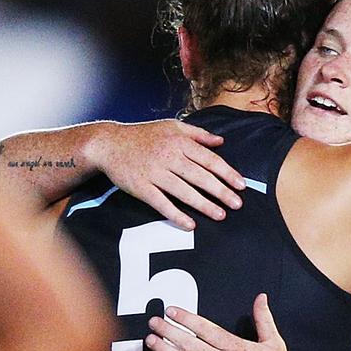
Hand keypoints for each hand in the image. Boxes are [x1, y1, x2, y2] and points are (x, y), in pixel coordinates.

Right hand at [90, 119, 245, 229]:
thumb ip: (198, 134)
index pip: (209, 159)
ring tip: (220, 215)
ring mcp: (154, 173)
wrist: (109, 143)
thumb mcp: (171, 126)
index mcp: (178, 142)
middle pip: (200, 177)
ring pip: (184, 191)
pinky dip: (176, 215)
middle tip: (237, 205)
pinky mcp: (141, 187)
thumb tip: (221, 141)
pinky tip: (190, 225)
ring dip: (204, 205)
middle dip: (221, 192)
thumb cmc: (143, 135)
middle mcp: (168, 156)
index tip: (241, 185)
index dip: (227, 173)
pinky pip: (161, 204)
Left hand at [145, 293, 297, 350]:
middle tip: (154, 322)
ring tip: (151, 340)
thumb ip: (264, 319)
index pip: (206, 329)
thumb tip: (261, 298)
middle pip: (191, 345)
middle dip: (169, 331)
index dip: (186, 319)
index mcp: (238, 349)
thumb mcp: (275, 344)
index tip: (171, 311)